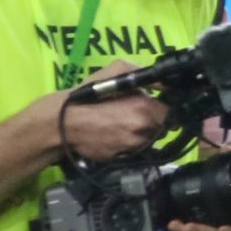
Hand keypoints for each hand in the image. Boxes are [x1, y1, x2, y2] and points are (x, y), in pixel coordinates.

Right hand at [44, 62, 173, 161]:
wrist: (60, 123)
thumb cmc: (86, 96)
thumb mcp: (114, 72)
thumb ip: (143, 74)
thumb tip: (164, 82)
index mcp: (144, 109)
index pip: (171, 112)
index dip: (163, 108)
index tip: (154, 105)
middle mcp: (142, 131)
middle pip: (161, 127)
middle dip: (152, 121)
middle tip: (133, 114)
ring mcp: (132, 147)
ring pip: (147, 140)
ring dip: (140, 134)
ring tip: (120, 125)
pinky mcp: (121, 158)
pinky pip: (133, 151)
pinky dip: (127, 144)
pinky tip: (113, 135)